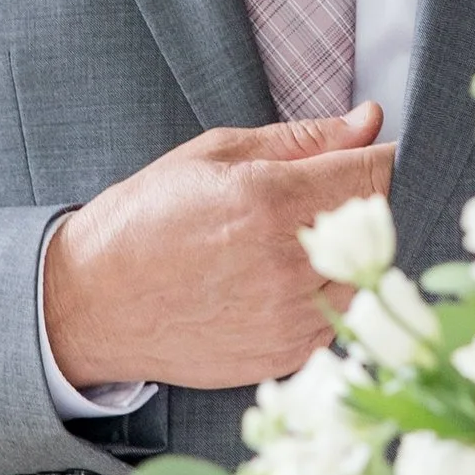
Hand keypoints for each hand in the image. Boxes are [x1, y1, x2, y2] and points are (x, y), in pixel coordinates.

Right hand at [44, 106, 390, 389]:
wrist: (94, 301)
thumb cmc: (146, 220)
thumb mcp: (214, 155)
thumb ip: (303, 138)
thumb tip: (370, 120)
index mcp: (272, 200)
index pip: (378, 171)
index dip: (375, 157)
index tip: (360, 157)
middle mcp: (289, 263)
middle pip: (380, 222)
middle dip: (356, 204)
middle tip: (306, 201)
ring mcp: (291, 316)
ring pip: (366, 272)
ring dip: (344, 253)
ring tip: (284, 244)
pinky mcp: (287, 354)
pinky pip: (339, 316)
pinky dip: (322, 295)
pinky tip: (276, 281)